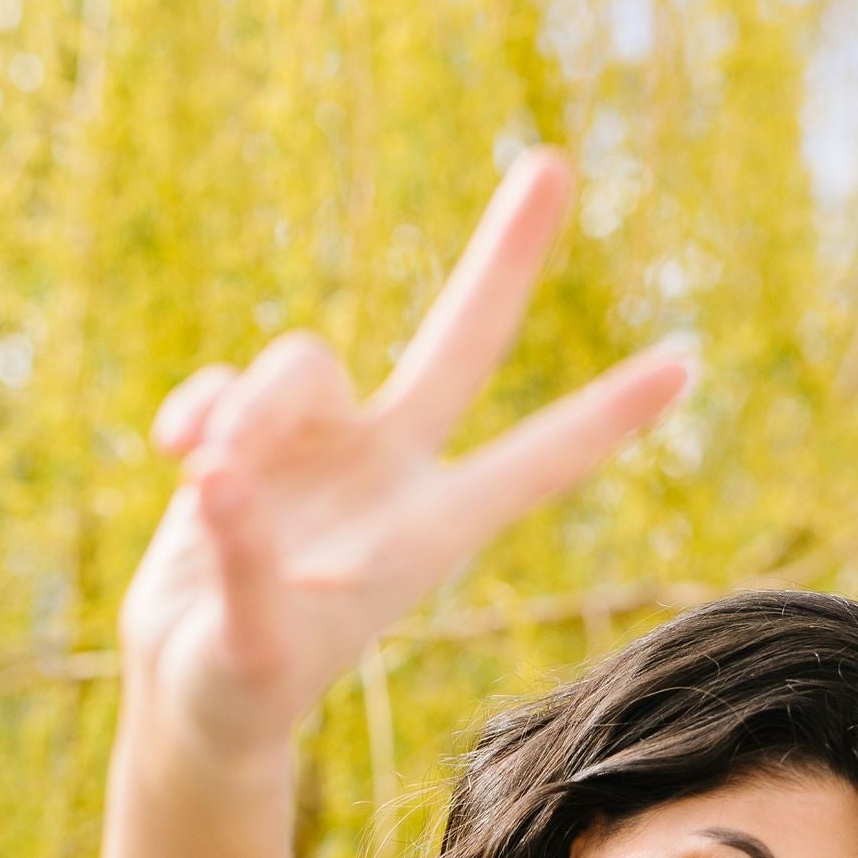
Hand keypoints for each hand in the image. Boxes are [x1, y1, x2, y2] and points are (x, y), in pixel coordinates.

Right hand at [115, 150, 692, 778]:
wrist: (191, 693)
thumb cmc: (238, 692)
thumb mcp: (247, 650)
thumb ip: (242, 558)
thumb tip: (216, 471)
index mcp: (424, 534)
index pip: (531, 464)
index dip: (603, 418)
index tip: (686, 366)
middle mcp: (388, 473)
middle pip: (459, 343)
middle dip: (504, 257)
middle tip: (554, 164)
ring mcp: (323, 449)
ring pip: (302, 360)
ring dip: (250, 409)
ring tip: (205, 478)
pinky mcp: (252, 438)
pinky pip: (227, 385)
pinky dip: (198, 412)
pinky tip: (171, 457)